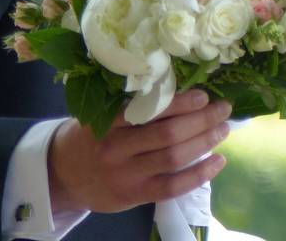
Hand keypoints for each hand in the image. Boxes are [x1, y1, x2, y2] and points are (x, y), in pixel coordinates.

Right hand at [47, 90, 231, 212]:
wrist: (62, 176)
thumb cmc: (92, 137)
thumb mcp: (103, 115)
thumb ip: (134, 107)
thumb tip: (185, 90)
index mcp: (108, 122)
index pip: (149, 111)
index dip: (180, 103)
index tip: (204, 96)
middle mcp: (116, 148)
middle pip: (168, 134)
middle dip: (202, 120)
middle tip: (223, 109)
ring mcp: (126, 174)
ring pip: (174, 158)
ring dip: (204, 142)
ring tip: (223, 130)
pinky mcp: (134, 195)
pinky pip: (172, 187)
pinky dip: (199, 174)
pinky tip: (218, 162)